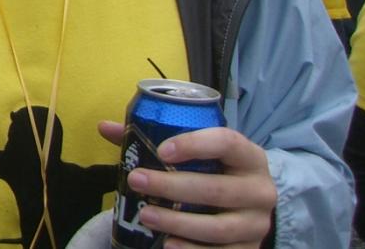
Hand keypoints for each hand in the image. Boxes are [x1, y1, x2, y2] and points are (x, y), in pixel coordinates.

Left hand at [99, 120, 274, 247]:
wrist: (249, 206)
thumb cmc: (215, 171)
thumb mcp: (197, 152)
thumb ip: (152, 136)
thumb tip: (105, 127)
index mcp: (247, 155)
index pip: (226, 142)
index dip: (195, 144)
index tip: (161, 151)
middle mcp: (260, 189)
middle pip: (217, 188)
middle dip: (172, 186)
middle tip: (137, 181)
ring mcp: (257, 224)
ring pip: (219, 226)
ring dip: (178, 222)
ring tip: (147, 216)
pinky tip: (168, 245)